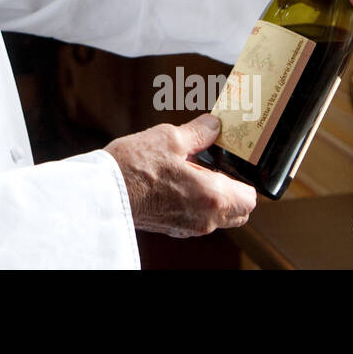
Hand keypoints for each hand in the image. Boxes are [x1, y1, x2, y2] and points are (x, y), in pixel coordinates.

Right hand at [104, 115, 256, 237]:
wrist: (102, 193)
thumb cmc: (134, 168)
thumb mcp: (169, 138)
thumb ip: (198, 133)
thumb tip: (214, 125)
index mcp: (212, 196)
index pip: (250, 198)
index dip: (247, 179)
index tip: (235, 163)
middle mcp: (205, 218)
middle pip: (238, 212)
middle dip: (234, 190)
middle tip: (217, 166)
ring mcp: (188, 227)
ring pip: (218, 217)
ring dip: (214, 197)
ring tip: (193, 170)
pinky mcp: (171, 228)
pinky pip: (197, 218)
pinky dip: (196, 203)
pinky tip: (177, 182)